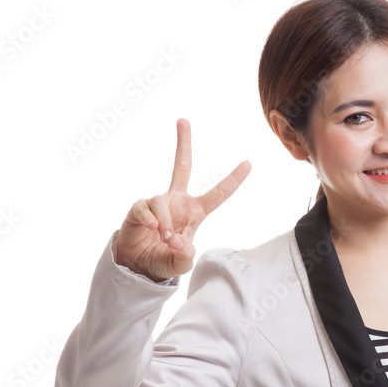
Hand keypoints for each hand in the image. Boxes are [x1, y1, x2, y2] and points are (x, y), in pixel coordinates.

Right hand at [114, 118, 250, 281]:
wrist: (138, 266)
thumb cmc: (164, 259)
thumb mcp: (180, 264)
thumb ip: (185, 257)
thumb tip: (181, 244)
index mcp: (195, 212)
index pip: (218, 194)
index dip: (233, 180)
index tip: (249, 163)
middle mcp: (177, 201)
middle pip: (181, 166)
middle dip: (182, 143)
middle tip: (183, 120)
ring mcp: (157, 203)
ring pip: (161, 201)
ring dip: (165, 222)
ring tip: (167, 239)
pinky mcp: (139, 209)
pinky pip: (146, 208)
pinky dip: (151, 219)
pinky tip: (153, 230)